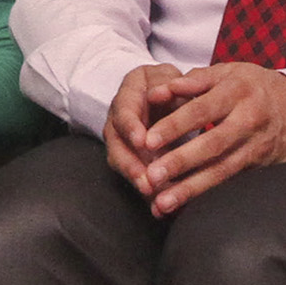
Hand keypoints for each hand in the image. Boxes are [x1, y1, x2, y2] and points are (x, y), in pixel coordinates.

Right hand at [103, 62, 187, 193]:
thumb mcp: (168, 76)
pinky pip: (135, 175)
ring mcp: (121, 141)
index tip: (142, 141)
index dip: (131, 127)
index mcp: (128, 95)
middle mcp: (118, 120)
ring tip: (153, 199)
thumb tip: (165, 93)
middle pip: (117, 144)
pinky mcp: (131, 158)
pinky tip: (160, 208)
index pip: (124, 111)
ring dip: (137, 181)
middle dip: (131, 165)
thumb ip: (169, 85)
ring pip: (122, 163)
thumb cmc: (166, 84)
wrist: (158, 91)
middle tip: (147, 183)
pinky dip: (147, 193)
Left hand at [134, 62, 285, 214]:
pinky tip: (186, 206)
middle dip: (180, 162)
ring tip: (163, 202)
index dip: (175, 126)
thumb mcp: (228, 72)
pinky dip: (208, 195)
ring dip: (191, 189)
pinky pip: (231, 182)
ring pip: (222, 170)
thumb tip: (155, 91)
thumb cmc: (252, 86)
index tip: (148, 140)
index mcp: (237, 91)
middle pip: (212, 144)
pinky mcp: (260, 166)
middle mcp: (248, 120)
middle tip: (151, 176)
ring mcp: (256, 146)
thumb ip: (192, 81)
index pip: (201, 110)